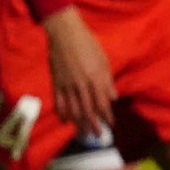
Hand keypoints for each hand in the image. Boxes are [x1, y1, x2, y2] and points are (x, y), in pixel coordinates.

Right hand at [42, 6, 115, 135]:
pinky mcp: (56, 82)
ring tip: (84, 133)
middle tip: (98, 135)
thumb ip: (107, 81)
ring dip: (79, 123)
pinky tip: (66, 121)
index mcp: (95, 78)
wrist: (64, 33)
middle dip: (94, 125)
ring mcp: (67, 84)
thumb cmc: (88, 44)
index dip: (106, 116)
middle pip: (88, 110)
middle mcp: (81, 84)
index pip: (102, 103)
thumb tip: (113, 97)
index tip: (111, 124)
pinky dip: (62, 112)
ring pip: (73, 109)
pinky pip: (59, 101)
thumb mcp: (103, 60)